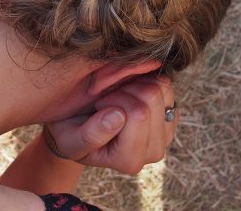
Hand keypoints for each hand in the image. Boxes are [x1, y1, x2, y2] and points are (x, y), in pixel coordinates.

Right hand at [47, 75, 177, 174]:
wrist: (80, 128)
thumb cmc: (72, 133)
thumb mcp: (69, 138)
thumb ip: (90, 135)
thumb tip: (118, 117)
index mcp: (129, 160)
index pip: (138, 114)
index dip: (115, 100)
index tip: (99, 105)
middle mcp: (153, 151)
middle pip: (152, 98)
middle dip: (125, 90)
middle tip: (108, 98)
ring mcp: (165, 134)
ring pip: (161, 89)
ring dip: (135, 84)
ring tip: (117, 95)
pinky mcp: (170, 116)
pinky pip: (165, 85)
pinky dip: (146, 80)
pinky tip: (129, 91)